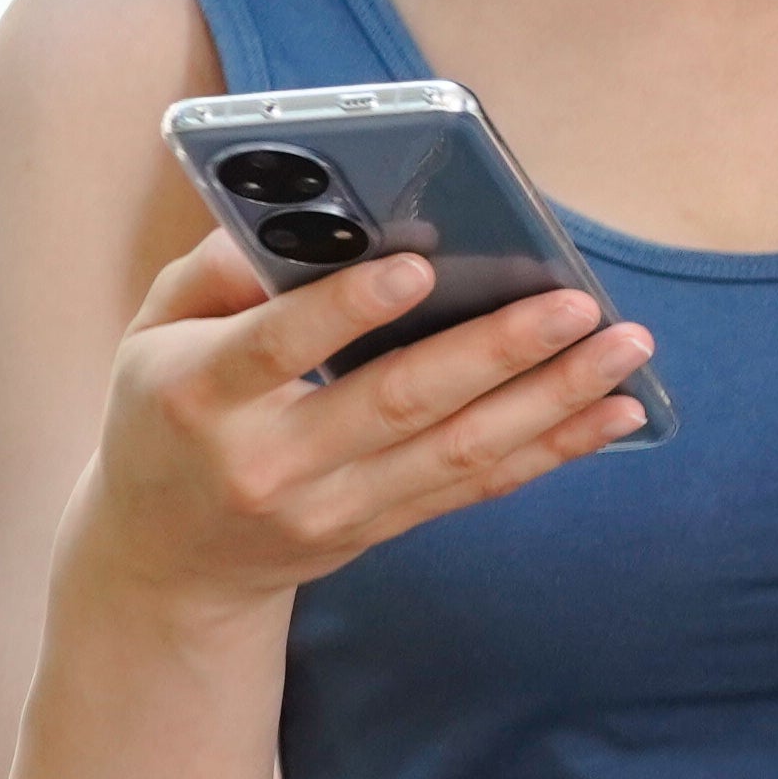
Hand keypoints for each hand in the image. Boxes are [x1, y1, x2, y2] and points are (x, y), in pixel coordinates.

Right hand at [63, 230, 651, 624]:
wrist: (164, 564)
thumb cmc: (164, 413)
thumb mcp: (152, 335)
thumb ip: (214, 271)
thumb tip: (302, 214)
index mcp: (202, 396)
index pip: (276, 346)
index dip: (348, 309)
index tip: (419, 265)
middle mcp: (272, 462)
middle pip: (397, 402)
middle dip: (497, 350)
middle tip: (577, 303)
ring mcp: (332, 507)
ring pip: (457, 452)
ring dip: (553, 400)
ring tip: (625, 350)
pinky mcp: (378, 529)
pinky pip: (476, 487)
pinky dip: (553, 450)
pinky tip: (615, 414)